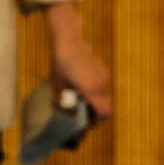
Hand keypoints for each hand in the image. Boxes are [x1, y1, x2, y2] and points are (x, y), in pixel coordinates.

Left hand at [45, 1, 111, 119]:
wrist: (70, 41)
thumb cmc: (62, 62)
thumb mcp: (58, 82)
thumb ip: (59, 98)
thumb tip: (56, 108)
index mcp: (92, 90)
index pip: (104, 112)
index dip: (97, 120)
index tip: (88, 123)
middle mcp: (102, 85)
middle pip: (106, 106)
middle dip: (97, 113)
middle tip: (84, 114)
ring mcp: (104, 77)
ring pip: (105, 96)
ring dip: (97, 102)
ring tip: (82, 101)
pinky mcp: (104, 70)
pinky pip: (103, 87)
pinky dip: (97, 92)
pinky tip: (84, 87)